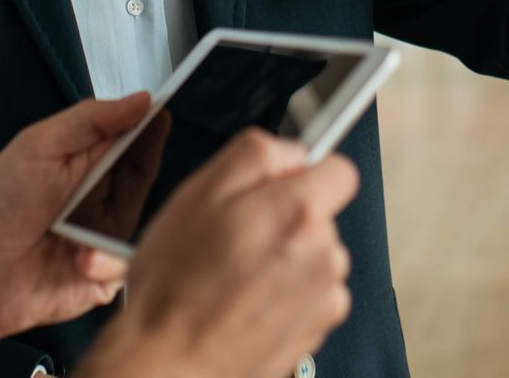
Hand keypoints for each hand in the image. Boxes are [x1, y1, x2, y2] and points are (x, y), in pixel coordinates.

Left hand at [0, 93, 148, 376]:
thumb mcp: (40, 147)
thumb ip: (90, 120)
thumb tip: (140, 99)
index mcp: (85, 164)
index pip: (129, 138)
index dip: (147, 123)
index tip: (161, 106)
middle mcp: (100, 198)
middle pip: (141, 172)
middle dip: (146, 156)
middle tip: (146, 143)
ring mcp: (105, 238)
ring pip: (144, 218)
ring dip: (121, 208)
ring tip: (87, 208)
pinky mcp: (105, 277)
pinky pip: (124, 265)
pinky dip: (105, 259)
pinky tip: (81, 257)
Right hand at [79, 129, 358, 377]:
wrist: (169, 363)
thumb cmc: (176, 286)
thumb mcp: (198, 191)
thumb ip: (255, 154)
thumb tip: (291, 151)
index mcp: (298, 212)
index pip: (339, 169)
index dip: (305, 171)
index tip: (278, 185)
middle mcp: (323, 254)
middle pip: (321, 214)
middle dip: (285, 217)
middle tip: (234, 234)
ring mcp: (324, 297)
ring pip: (315, 255)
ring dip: (285, 258)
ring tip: (234, 274)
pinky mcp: (317, 331)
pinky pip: (311, 294)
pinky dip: (286, 294)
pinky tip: (247, 301)